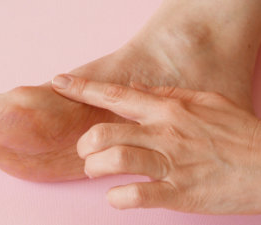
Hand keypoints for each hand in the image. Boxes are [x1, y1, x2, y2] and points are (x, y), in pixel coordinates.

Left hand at [51, 74, 260, 213]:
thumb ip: (168, 96)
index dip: (82, 88)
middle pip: (104, 133)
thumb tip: (136, 92)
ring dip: (95, 168)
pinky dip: (117, 198)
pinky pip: (135, 196)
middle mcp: (164, 133)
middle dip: (84, 145)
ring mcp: (170, 164)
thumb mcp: (204, 101)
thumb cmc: (236, 132)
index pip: (115, 95)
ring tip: (96, 172)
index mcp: (167, 109)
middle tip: (86, 152)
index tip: (60, 83)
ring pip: (115, 160)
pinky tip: (117, 196)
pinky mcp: (179, 193)